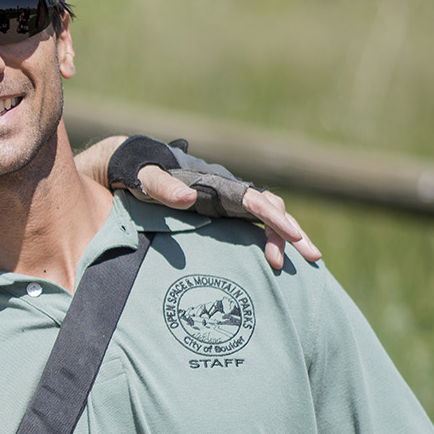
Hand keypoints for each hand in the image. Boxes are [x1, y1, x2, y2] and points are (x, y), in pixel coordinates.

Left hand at [77, 136, 320, 269]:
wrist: (119, 166)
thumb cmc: (130, 169)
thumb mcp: (141, 175)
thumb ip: (161, 186)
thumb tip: (188, 197)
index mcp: (213, 183)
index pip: (254, 200)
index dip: (275, 218)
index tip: (293, 237)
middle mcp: (224, 193)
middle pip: (270, 209)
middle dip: (292, 232)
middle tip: (313, 258)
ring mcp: (222, 206)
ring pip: (263, 221)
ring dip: (283, 240)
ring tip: (296, 267)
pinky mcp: (214, 217)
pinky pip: (246, 230)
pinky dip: (263, 243)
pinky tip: (272, 265)